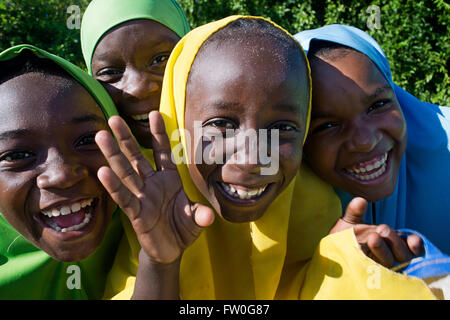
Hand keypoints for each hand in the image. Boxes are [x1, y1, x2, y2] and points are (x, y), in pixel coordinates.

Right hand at [95, 111, 214, 264]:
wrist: (172, 251)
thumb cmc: (183, 229)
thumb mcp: (196, 220)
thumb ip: (200, 215)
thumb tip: (208, 216)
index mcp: (169, 180)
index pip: (163, 152)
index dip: (159, 134)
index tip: (155, 113)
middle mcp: (153, 184)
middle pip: (137, 157)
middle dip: (126, 138)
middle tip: (113, 119)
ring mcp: (142, 197)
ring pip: (126, 172)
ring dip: (114, 155)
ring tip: (101, 136)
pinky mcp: (136, 214)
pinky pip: (124, 198)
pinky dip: (114, 186)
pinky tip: (102, 171)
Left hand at [330, 197, 422, 267]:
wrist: (329, 252)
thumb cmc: (344, 236)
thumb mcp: (349, 223)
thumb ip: (354, 212)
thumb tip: (360, 200)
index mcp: (390, 242)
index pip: (410, 246)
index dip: (415, 244)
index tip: (413, 239)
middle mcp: (389, 254)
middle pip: (402, 253)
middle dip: (394, 241)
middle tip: (381, 229)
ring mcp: (379, 265)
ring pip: (390, 261)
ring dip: (383, 250)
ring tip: (372, 238)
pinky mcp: (368, 274)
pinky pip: (377, 274)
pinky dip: (377, 269)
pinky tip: (372, 262)